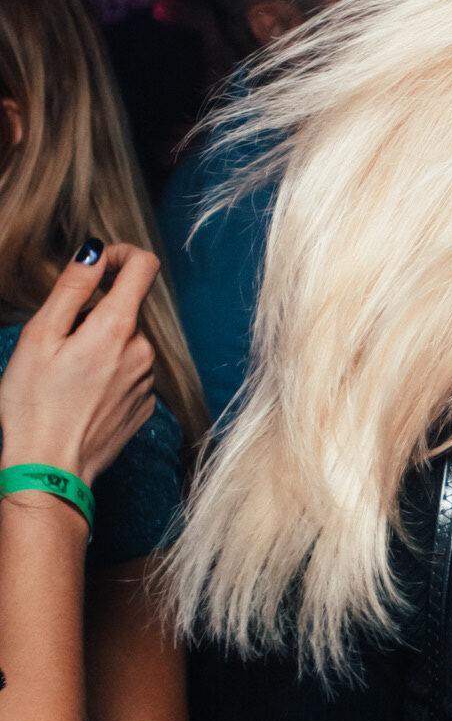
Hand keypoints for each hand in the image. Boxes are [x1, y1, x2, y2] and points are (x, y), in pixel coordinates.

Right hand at [0, 243, 159, 486]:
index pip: (143, 266)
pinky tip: (82, 396)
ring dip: (102, 345)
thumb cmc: (34, 404)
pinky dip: (109, 373)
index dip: (121, 255)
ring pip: (127, 343)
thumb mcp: (40, 335)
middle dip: (96, 313)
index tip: (98, 265)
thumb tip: (96, 250)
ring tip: (68, 375)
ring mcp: (148, 381)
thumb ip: (72, 286)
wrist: (50, 470)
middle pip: (127, 309)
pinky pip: (130, 373)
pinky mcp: (144, 406)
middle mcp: (143, 352)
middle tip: (59, 344)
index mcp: (118, 327)